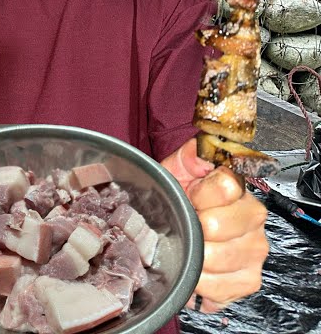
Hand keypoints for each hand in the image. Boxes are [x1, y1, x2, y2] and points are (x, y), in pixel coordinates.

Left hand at [161, 138, 269, 311]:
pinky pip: (221, 286)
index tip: (188, 197)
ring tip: (187, 249)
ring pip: (219, 257)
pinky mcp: (249, 279)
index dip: (198, 194)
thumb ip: (191, 155)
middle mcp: (253, 217)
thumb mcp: (177, 171)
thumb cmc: (178, 202)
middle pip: (219, 225)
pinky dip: (201, 282)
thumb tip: (201, 145)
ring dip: (193, 256)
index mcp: (237, 188)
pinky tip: (196, 272)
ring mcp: (255, 250)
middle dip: (192, 227)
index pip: (224, 186)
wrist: (178, 233)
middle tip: (184, 226)